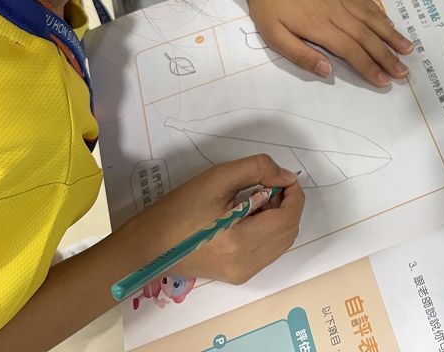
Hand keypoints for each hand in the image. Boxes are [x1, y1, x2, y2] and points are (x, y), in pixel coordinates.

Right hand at [134, 155, 303, 284]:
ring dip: (280, 217)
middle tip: (270, 185)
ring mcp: (244, 273)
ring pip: (282, 243)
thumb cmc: (179, 210)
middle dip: (288, 205)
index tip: (284, 177)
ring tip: (259, 198)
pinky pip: (269, 251)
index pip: (287, 218)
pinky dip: (270, 230)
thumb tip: (285, 176)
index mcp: (241, 243)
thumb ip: (257, 169)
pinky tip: (251, 215)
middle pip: (289, 231)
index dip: (294, 194)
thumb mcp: (217, 179)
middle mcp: (247, 264)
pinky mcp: (239, 275)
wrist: (149, 245)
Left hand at [208, 0, 413, 86]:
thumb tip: (327, 72)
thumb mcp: (274, 36)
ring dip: (391, 35)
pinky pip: (366, 3)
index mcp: (320, 26)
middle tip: (404, 72)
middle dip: (387, 56)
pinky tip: (390, 25)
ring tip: (408, 49)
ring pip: (372, 18)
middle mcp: (336, 11)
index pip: (351, 51)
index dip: (369, 67)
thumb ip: (301, 55)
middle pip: (367, 37)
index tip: (384, 81)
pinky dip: (381, 15)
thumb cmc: (268, 6)